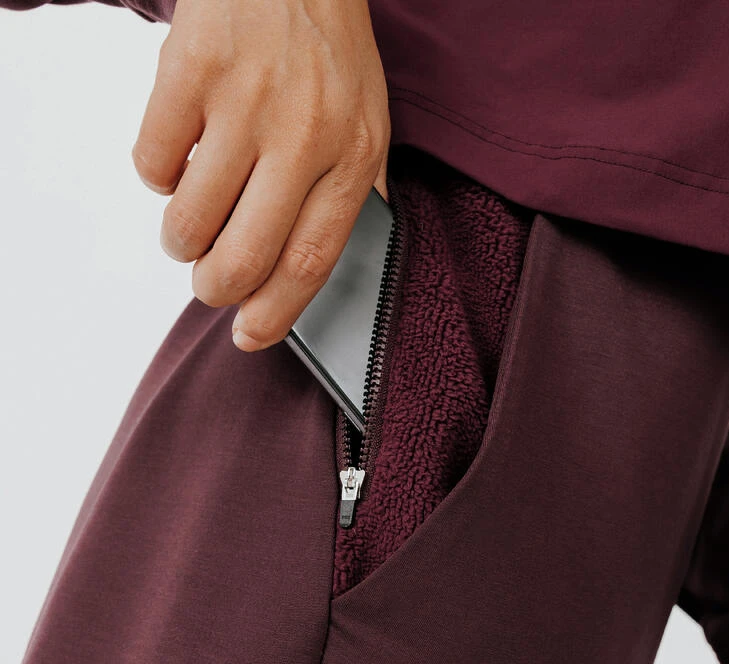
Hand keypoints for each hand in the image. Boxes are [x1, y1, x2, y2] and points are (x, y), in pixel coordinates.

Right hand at [131, 0, 390, 350]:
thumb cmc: (329, 51)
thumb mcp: (368, 120)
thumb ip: (355, 192)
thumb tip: (327, 263)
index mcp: (353, 154)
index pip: (312, 260)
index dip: (277, 313)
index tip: (251, 338)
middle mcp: (303, 133)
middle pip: (245, 254)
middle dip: (216, 289)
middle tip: (209, 286)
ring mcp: (245, 100)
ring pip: (191, 217)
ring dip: (181, 240)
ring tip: (191, 227)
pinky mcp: (191, 69)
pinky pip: (153, 162)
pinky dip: (158, 177)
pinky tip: (180, 158)